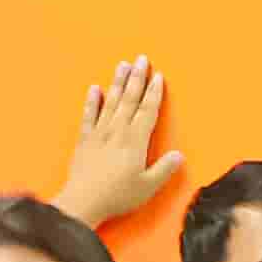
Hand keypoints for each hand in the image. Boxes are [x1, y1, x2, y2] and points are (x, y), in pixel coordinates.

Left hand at [52, 54, 181, 229]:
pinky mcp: (84, 140)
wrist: (83, 202)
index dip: (154, 93)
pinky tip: (95, 88)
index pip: (148, 110)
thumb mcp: (147, 186)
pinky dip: (92, 101)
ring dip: (118, 82)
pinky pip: (89, 116)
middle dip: (137, 78)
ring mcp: (99, 133)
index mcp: (135, 140)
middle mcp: (117, 131)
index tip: (158, 76)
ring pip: (111, 102)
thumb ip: (164, 169)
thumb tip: (179, 155)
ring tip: (123, 65)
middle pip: (130, 99)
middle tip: (141, 59)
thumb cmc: (118, 196)